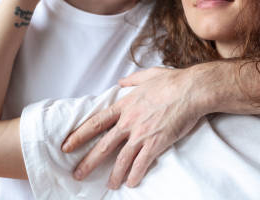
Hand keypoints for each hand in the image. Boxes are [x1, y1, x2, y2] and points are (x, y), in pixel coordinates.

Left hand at [61, 67, 209, 188]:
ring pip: (121, 159)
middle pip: (103, 145)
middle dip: (88, 162)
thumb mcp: (149, 75)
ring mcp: (142, 134)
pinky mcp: (156, 143)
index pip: (96, 122)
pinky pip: (142, 163)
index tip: (67, 145)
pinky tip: (131, 182)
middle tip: (77, 174)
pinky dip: (135, 175)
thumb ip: (132, 80)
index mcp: (125, 104)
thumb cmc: (173, 81)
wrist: (191, 90)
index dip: (79, 135)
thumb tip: (121, 81)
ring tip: (109, 185)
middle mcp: (129, 121)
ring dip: (114, 175)